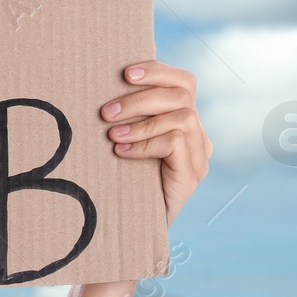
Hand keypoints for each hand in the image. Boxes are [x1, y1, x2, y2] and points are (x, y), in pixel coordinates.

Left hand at [101, 60, 209, 224]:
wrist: (134, 225)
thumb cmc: (124, 176)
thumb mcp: (127, 138)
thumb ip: (126, 114)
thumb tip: (96, 83)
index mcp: (185, 119)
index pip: (184, 81)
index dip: (157, 71)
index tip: (125, 73)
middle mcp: (199, 134)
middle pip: (182, 95)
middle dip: (140, 97)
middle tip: (105, 112)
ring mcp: (200, 155)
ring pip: (181, 117)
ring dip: (141, 122)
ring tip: (111, 134)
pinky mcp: (193, 175)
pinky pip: (175, 144)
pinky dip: (145, 144)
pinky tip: (121, 152)